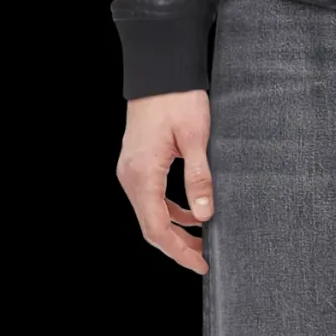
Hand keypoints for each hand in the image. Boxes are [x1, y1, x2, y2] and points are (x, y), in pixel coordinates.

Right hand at [117, 89, 213, 275]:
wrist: (160, 71)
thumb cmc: (177, 98)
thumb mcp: (196, 138)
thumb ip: (199, 178)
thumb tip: (204, 215)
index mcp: (142, 174)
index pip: (157, 228)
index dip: (179, 251)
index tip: (201, 264)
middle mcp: (130, 176)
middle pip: (151, 226)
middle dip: (178, 246)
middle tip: (204, 259)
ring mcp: (131, 170)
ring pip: (150, 213)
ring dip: (174, 230)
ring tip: (202, 241)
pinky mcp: (138, 163)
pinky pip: (151, 197)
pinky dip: (169, 211)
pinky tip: (191, 214)